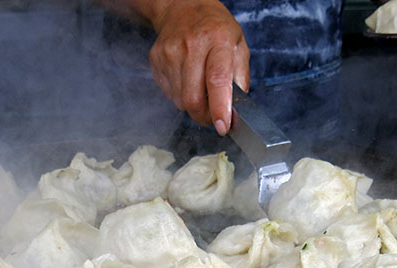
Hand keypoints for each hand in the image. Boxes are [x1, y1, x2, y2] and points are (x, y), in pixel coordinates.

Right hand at [148, 0, 249, 134]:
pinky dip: (179, 94)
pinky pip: (168, 93)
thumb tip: (237, 112)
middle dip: (204, 115)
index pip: (217, 80)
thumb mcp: (238, 45)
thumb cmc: (215, 29)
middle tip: (212, 116)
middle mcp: (191, 45)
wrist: (182, 7)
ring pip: (179, 100)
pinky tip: (186, 78)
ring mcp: (170, 52)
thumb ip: (240, 79)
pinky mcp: (156, 59)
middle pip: (193, 98)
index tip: (222, 126)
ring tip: (199, 87)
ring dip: (191, 104)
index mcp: (218, 40)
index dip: (219, 108)